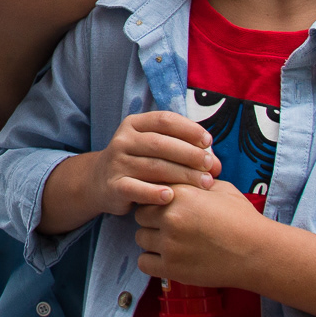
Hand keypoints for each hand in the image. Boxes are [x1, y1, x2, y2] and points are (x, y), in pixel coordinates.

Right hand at [93, 111, 218, 211]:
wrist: (100, 181)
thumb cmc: (139, 162)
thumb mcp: (152, 146)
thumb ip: (181, 148)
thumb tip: (215, 161)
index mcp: (134, 124)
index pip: (164, 120)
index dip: (189, 129)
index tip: (209, 142)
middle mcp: (122, 140)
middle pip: (160, 144)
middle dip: (190, 154)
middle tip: (212, 166)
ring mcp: (116, 163)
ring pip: (153, 166)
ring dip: (183, 175)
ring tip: (205, 183)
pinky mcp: (113, 186)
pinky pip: (136, 189)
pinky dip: (154, 193)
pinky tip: (171, 196)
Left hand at [132, 180, 263, 288]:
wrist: (258, 252)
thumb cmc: (243, 220)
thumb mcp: (221, 189)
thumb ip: (195, 182)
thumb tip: (180, 178)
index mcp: (180, 194)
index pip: (149, 192)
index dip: (157, 201)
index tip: (166, 208)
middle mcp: (171, 217)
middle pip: (140, 216)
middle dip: (152, 220)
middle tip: (171, 227)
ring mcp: (170, 244)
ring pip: (141, 239)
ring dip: (153, 241)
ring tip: (173, 243)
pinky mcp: (172, 267)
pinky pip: (144, 263)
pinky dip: (153, 262)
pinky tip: (168, 259)